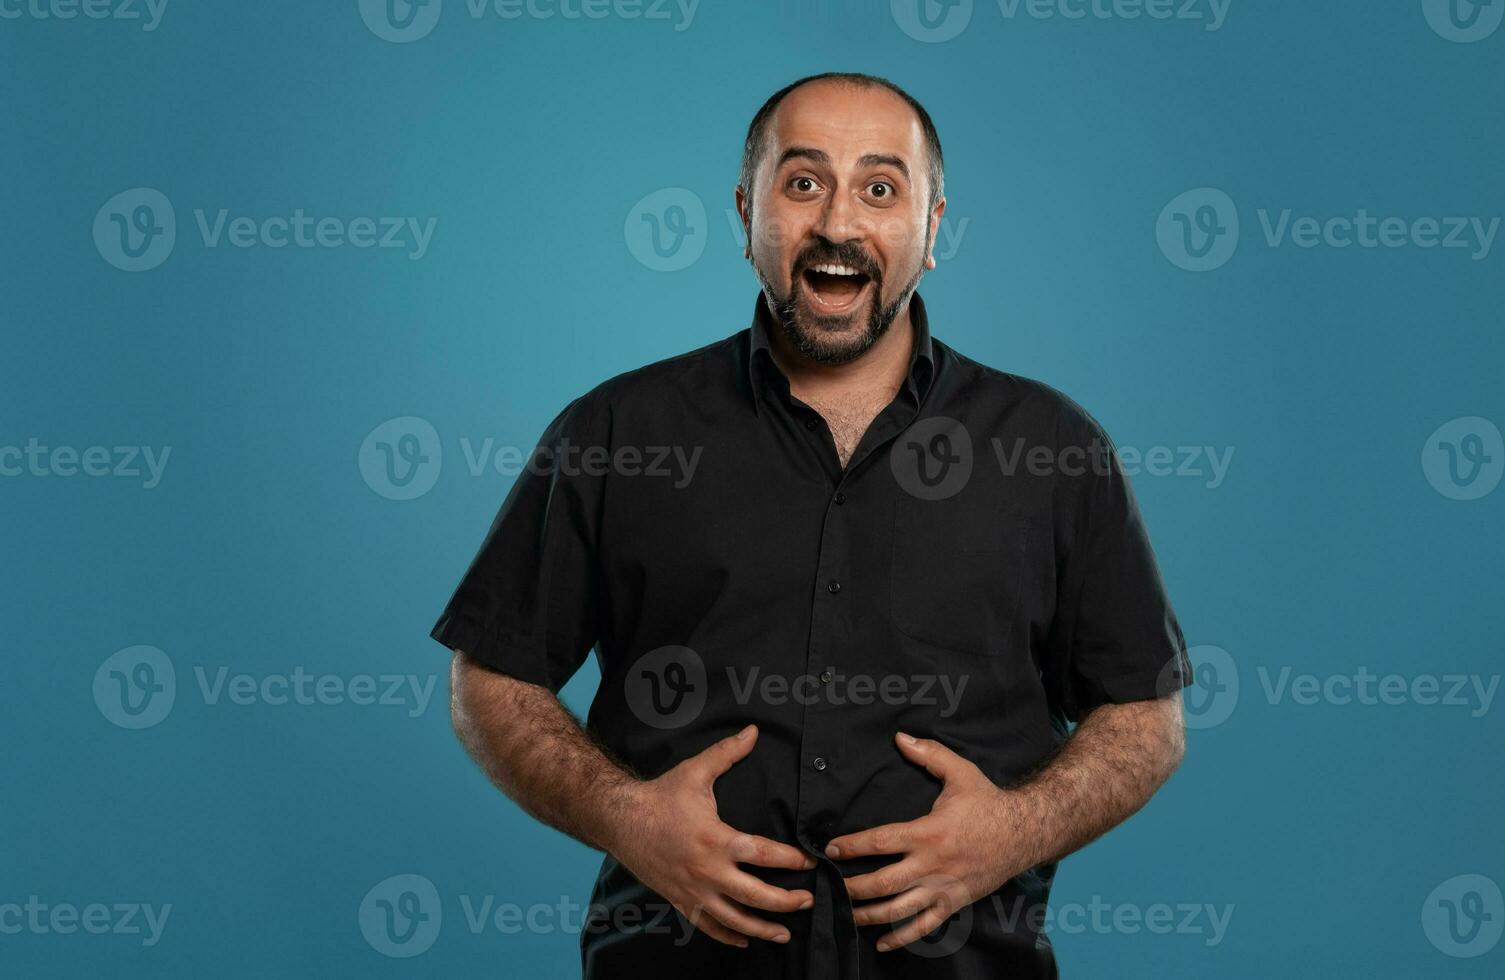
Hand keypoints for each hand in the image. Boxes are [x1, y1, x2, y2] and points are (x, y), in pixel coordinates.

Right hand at [611, 724, 815, 947]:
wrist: (621, 821)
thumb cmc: (661, 796)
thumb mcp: (695, 772)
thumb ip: (728, 753)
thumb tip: (754, 731)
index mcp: (716, 840)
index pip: (764, 854)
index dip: (792, 860)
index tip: (810, 861)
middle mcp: (707, 871)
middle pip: (756, 896)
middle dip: (786, 901)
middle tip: (809, 900)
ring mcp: (694, 891)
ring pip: (735, 920)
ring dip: (763, 929)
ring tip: (786, 933)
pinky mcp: (681, 901)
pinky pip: (708, 927)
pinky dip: (729, 937)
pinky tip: (746, 940)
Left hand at [825, 732, 1032, 952]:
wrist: (1024, 833)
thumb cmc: (988, 802)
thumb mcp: (960, 772)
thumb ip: (929, 754)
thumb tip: (900, 737)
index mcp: (928, 833)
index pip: (881, 842)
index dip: (853, 846)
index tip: (832, 849)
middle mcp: (932, 865)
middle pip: (883, 883)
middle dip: (852, 887)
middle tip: (829, 888)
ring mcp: (943, 888)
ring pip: (899, 909)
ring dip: (869, 915)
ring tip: (845, 916)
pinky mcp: (954, 903)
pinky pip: (925, 926)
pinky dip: (901, 938)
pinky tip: (881, 943)